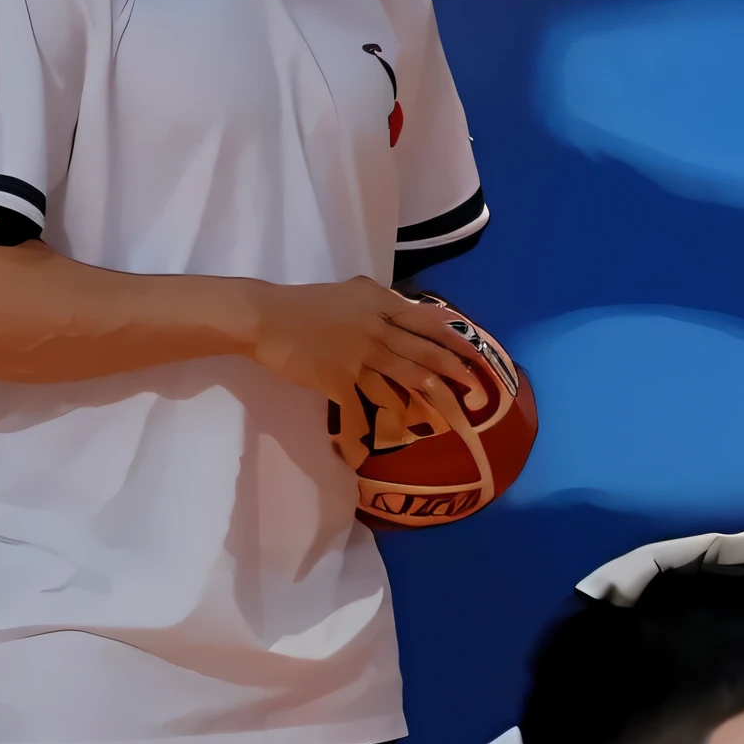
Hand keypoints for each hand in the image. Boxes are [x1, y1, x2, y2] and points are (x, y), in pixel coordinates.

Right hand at [243, 278, 485, 450]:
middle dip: (456, 379)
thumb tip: (411, 310)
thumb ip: (381, 302)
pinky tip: (370, 449)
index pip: (430, 324)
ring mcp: (358, 356)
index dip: (458, 343)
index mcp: (380, 306)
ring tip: (444, 425)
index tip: (479, 360)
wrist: (263, 317)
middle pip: (425, 358)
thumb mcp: (351, 293)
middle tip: (480, 397)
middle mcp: (376, 331)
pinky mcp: (337, 378)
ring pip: (402, 385)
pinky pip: (359, 410)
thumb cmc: (306, 305)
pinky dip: (365, 432)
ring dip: (425, 408)